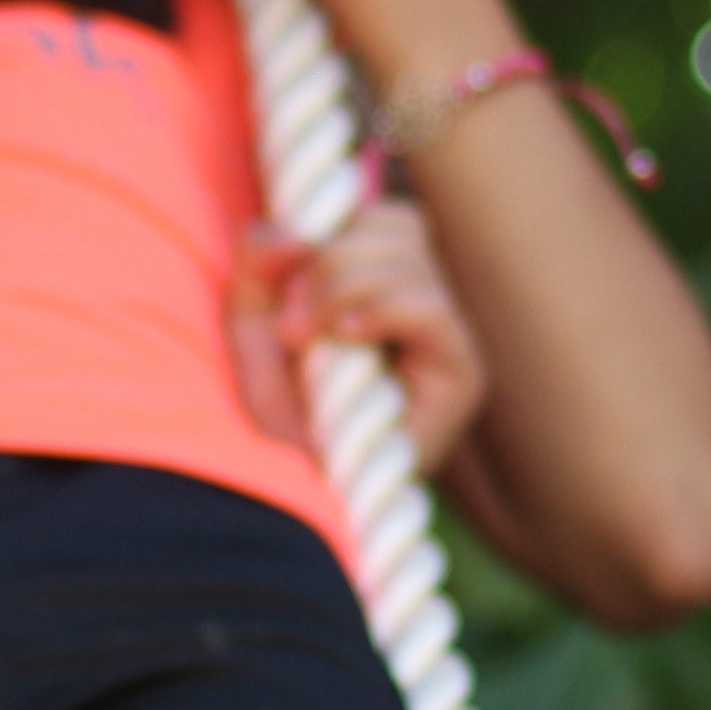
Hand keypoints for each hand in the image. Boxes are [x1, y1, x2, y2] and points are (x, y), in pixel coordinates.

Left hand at [229, 200, 486, 473]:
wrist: (296, 490)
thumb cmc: (277, 415)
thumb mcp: (249, 324)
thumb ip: (259, 263)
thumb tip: (297, 232)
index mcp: (386, 283)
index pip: (384, 218)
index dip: (334, 231)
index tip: (285, 288)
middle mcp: (427, 305)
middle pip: (402, 227)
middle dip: (332, 262)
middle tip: (290, 323)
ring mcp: (449, 340)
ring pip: (413, 263)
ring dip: (344, 287)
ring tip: (304, 339)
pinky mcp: (462, 376)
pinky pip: (433, 310)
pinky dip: (383, 309)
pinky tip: (346, 337)